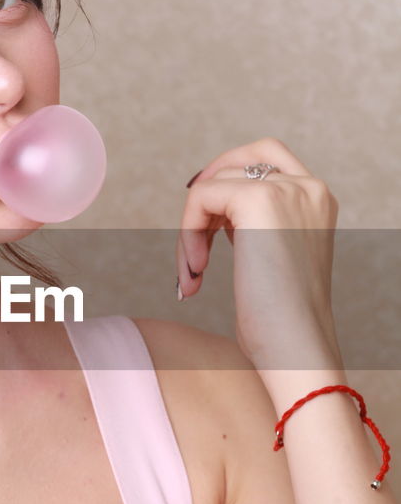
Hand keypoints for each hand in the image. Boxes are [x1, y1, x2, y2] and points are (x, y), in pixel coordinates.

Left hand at [177, 138, 341, 370]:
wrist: (294, 346)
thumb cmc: (279, 319)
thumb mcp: (273, 257)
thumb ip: (255, 223)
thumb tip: (209, 201)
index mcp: (316, 200)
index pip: (266, 157)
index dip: (226, 179)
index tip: (206, 223)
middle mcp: (308, 187)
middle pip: (237, 161)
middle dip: (205, 197)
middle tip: (192, 238)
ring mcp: (287, 189)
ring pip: (212, 183)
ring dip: (191, 229)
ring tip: (192, 272)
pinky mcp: (260, 199)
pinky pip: (200, 196)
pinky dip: (187, 234)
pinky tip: (195, 271)